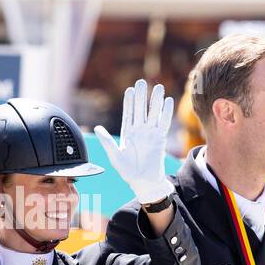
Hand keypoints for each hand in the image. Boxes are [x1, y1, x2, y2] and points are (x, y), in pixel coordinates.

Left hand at [94, 79, 175, 205]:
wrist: (143, 182)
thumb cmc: (128, 172)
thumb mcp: (114, 156)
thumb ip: (107, 142)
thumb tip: (97, 128)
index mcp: (128, 133)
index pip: (129, 114)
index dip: (129, 102)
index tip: (130, 90)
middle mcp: (140, 131)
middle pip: (141, 110)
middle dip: (141, 96)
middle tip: (142, 82)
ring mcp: (151, 134)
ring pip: (154, 113)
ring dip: (155, 101)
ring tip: (158, 87)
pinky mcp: (161, 139)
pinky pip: (164, 123)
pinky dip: (166, 112)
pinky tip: (168, 101)